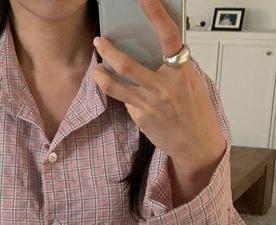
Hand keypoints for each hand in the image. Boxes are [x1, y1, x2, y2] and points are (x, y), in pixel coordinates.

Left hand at [91, 0, 226, 175]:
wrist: (195, 143)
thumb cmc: (195, 112)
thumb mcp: (191, 82)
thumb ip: (173, 67)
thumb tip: (155, 51)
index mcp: (182, 71)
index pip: (168, 36)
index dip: (155, 14)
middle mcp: (164, 86)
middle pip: (128, 64)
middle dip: (109, 50)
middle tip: (100, 41)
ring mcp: (150, 103)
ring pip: (116, 85)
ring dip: (101, 75)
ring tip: (96, 69)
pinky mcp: (140, 117)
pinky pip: (125, 101)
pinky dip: (122, 95)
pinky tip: (121, 93)